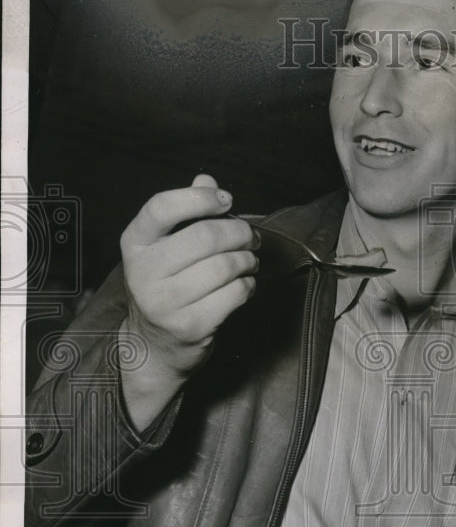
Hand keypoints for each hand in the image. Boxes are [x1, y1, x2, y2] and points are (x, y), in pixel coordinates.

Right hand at [119, 174, 258, 429]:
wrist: (154, 346)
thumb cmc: (167, 286)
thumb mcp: (164, 248)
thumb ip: (185, 213)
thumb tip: (207, 180)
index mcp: (134, 244)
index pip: (161, 207)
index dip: (199, 197)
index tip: (226, 200)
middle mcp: (143, 272)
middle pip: (204, 236)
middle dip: (239, 232)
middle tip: (251, 236)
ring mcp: (165, 303)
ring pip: (224, 266)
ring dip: (247, 260)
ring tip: (249, 261)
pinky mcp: (191, 326)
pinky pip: (235, 294)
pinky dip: (248, 285)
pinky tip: (245, 284)